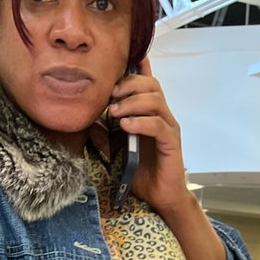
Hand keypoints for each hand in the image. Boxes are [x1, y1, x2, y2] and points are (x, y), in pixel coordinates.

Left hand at [108, 57, 192, 216]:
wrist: (161, 197)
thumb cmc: (143, 173)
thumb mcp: (118, 152)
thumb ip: (105, 135)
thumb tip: (88, 122)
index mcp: (150, 114)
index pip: (147, 81)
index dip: (137, 66)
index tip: (118, 61)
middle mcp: (162, 116)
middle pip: (151, 85)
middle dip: (128, 84)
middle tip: (109, 95)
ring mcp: (169, 128)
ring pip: (155, 101)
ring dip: (132, 102)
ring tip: (114, 113)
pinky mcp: (172, 143)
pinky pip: (158, 125)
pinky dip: (141, 122)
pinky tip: (126, 126)